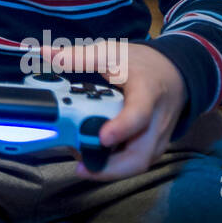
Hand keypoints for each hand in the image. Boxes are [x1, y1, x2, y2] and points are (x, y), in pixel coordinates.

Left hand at [37, 41, 187, 180]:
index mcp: (148, 92)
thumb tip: (48, 54)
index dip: (122, 128)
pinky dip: (115, 166)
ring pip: (138, 164)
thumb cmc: (142, 64)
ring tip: (82, 163)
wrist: (173, 73)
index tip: (102, 137)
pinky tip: (94, 160)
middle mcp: (156, 121)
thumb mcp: (111, 53)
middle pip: (140, 155)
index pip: (139, 114)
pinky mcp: (154, 147)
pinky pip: (136, 163)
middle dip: (110, 167)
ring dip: (110, 169)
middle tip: (81, 164)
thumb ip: (79, 57)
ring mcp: (157, 138)